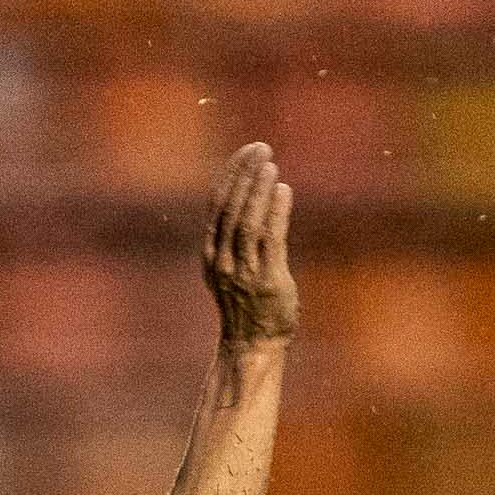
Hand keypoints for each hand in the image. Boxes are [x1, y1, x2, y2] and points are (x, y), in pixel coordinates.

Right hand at [203, 143, 297, 346]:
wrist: (253, 345)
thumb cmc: (248, 307)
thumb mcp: (233, 271)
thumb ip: (238, 241)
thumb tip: (257, 203)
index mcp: (211, 254)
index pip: (218, 205)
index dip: (232, 175)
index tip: (247, 153)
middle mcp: (222, 259)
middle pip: (231, 207)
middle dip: (245, 174)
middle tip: (261, 148)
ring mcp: (243, 271)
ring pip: (247, 221)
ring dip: (258, 190)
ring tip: (271, 166)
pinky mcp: (266, 280)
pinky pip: (269, 239)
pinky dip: (275, 212)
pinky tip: (283, 191)